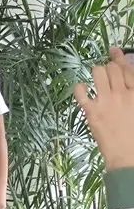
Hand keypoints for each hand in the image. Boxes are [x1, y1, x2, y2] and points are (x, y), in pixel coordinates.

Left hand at [75, 47, 133, 170]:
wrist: (130, 157)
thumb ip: (133, 93)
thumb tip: (128, 85)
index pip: (128, 69)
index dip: (119, 57)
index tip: (114, 50)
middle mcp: (122, 94)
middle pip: (112, 68)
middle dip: (108, 66)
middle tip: (107, 71)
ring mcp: (106, 101)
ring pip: (98, 72)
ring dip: (96, 72)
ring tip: (97, 80)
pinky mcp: (92, 111)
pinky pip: (80, 91)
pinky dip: (80, 88)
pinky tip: (82, 90)